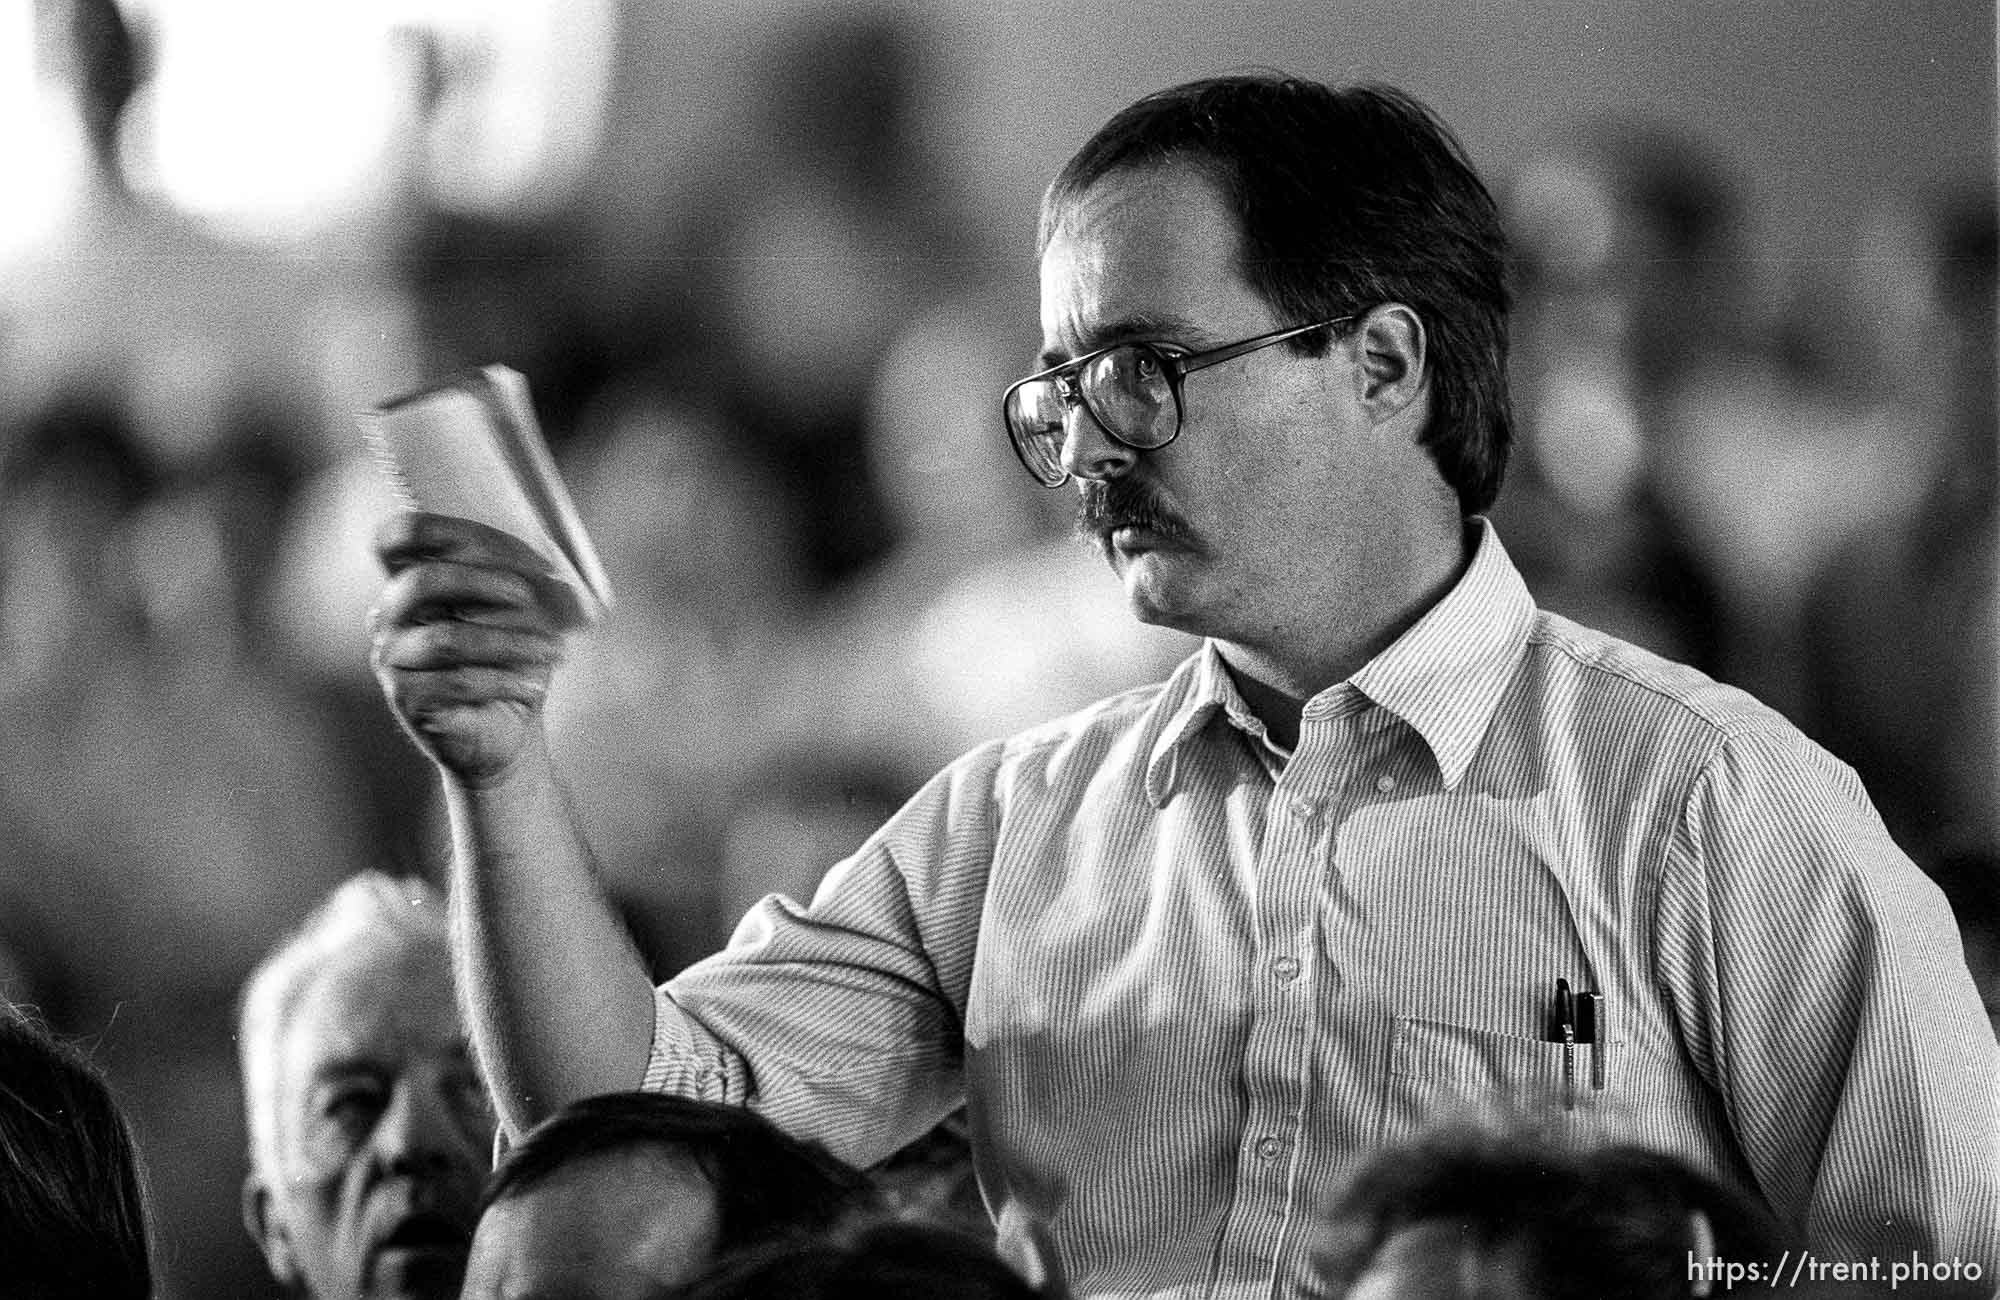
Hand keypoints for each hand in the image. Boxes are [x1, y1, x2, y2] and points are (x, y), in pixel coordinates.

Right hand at [369, 512, 585, 785]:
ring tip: (552, 652)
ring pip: (447, 639)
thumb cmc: (511, 662)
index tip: (517, 554)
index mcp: (412, 581)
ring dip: (510, 642)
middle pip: (420, 581)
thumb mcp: (520, 613)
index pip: (399, 537)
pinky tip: (534, 686)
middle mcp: (390, 615)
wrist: (508, 730)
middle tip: (528, 597)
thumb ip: (515, 578)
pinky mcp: (405, 697)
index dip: (452, 532)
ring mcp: (391, 657)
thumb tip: (542, 562)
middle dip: (482, 582)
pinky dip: (503, 681)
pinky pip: (455, 682)